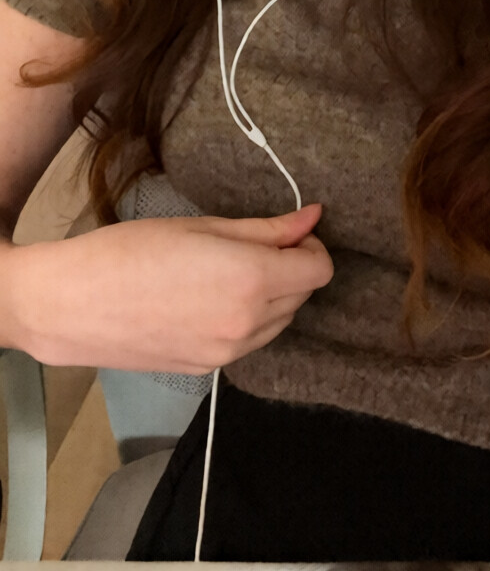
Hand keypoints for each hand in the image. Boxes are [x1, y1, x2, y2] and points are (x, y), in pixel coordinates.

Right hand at [10, 202, 332, 373]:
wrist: (73, 304)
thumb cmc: (131, 252)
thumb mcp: (202, 227)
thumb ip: (265, 229)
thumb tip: (313, 217)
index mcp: (252, 282)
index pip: (319, 270)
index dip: (309, 246)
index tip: (287, 232)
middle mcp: (248, 325)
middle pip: (301, 296)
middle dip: (290, 268)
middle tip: (252, 244)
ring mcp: (227, 353)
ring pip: (278, 322)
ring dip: (271, 295)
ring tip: (226, 270)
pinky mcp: (206, 369)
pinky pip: (249, 342)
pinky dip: (246, 318)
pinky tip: (209, 297)